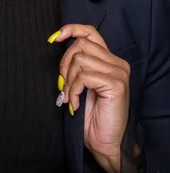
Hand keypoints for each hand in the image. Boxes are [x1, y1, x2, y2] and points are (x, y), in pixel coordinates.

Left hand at [52, 24, 130, 162]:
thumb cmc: (91, 116)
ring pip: (80, 59)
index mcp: (108, 60)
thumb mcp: (81, 84)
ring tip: (71, 97)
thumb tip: (57, 44)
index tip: (54, 39)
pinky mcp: (116, 84)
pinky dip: (74, 89)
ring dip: (69, 80)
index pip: (90, 32)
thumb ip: (77, 65)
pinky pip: (84, 76)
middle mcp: (117, 62)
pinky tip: (76, 103)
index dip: (71, 29)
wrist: (105, 142)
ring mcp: (118, 72)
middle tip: (63, 86)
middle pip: (80, 44)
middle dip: (64, 63)